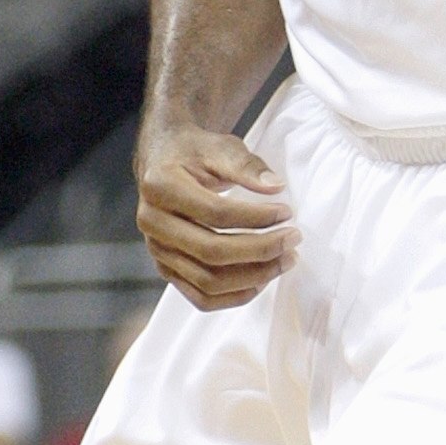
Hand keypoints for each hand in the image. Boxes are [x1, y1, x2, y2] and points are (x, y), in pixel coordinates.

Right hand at [136, 125, 296, 310]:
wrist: (162, 161)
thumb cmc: (194, 152)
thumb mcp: (219, 146)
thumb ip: (247, 166)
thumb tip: (276, 186)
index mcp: (160, 187)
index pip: (215, 213)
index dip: (256, 217)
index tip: (287, 213)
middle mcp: (151, 222)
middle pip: (211, 252)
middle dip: (260, 250)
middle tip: (293, 240)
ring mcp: (156, 250)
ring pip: (207, 281)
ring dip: (253, 277)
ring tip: (284, 260)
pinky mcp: (165, 268)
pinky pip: (201, 298)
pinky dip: (234, 296)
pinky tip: (262, 280)